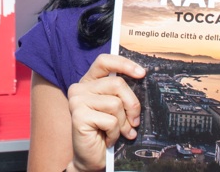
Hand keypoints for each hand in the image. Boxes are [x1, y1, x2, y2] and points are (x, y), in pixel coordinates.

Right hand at [65, 54, 144, 171]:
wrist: (91, 158)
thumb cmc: (105, 132)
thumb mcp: (115, 108)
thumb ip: (120, 94)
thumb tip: (141, 79)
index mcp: (89, 82)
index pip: (105, 62)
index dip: (124, 64)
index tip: (142, 73)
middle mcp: (79, 88)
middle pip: (117, 84)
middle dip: (132, 105)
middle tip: (134, 122)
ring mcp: (77, 101)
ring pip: (115, 104)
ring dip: (123, 123)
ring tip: (118, 132)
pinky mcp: (79, 116)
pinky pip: (111, 120)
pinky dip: (115, 133)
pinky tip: (107, 139)